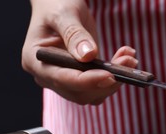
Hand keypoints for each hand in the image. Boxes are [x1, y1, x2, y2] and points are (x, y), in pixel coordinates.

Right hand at [22, 0, 137, 104]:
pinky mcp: (81, 79)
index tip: (110, 75)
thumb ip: (74, 34)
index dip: (87, 80)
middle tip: (128, 62)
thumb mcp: (64, 13)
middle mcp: (48, 76)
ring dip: (115, 81)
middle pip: (80, 93)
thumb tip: (88, 56)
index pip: (62, 79)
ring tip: (130, 59)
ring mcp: (65, 80)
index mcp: (35, 61)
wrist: (59, 5)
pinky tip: (125, 59)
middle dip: (106, 81)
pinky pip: (100, 87)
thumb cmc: (56, 4)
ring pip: (93, 94)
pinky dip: (116, 77)